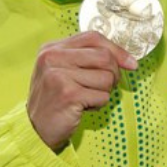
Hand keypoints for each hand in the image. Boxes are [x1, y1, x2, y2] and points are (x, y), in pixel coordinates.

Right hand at [27, 31, 136, 150]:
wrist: (36, 128)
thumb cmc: (57, 98)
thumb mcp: (66, 70)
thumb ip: (89, 58)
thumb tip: (130, 61)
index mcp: (52, 48)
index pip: (93, 38)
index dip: (117, 50)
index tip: (131, 64)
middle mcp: (52, 58)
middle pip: (105, 57)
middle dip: (113, 74)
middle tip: (103, 87)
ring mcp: (58, 75)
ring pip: (107, 78)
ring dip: (104, 92)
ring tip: (87, 98)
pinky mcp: (68, 94)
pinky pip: (103, 96)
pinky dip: (99, 104)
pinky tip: (83, 107)